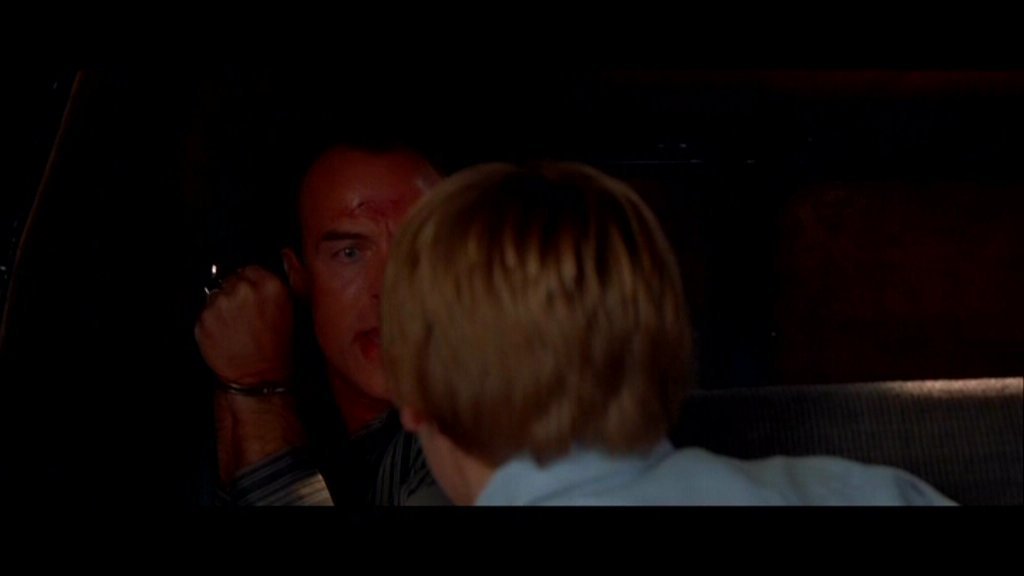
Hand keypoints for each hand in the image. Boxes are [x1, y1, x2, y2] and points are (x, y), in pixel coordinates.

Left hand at [195, 265, 293, 385]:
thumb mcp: (292, 311)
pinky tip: (226, 334)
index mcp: (270, 285)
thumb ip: (278, 284)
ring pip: (215, 294)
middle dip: (235, 294)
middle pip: (230, 279)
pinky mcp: (204, 318)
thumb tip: (271, 268)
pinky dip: (211, 322)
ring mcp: (221, 303)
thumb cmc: (277, 349)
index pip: (250, 268)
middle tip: (245, 316)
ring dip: (222, 307)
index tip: (253, 298)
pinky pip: (204, 312)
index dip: (250, 283)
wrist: (258, 377)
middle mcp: (244, 289)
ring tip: (236, 327)